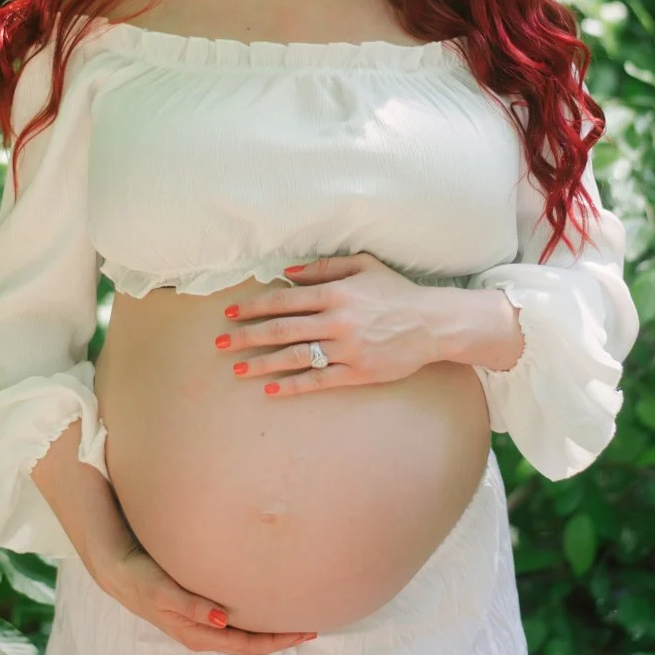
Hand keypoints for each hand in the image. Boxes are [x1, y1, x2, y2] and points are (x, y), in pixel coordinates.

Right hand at [95, 537, 316, 654]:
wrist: (117, 569)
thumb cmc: (141, 580)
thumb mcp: (164, 592)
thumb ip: (192, 606)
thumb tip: (224, 620)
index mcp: (199, 634)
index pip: (248, 646)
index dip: (278, 641)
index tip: (305, 630)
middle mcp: (204, 633)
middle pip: (251, 644)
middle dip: (280, 638)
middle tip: (309, 625)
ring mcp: (201, 622)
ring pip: (243, 633)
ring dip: (268, 628)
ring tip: (291, 615)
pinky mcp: (198, 608)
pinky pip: (233, 620)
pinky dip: (252, 616)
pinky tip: (260, 603)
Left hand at [218, 251, 445, 396]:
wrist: (432, 323)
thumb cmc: (395, 291)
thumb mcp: (363, 266)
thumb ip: (324, 267)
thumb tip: (288, 274)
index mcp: (336, 293)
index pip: (285, 300)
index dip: (254, 307)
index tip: (231, 313)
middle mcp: (337, 321)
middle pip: (282, 329)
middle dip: (248, 336)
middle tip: (221, 343)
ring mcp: (347, 348)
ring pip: (296, 357)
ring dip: (263, 363)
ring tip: (238, 369)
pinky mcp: (358, 372)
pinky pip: (319, 380)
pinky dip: (293, 385)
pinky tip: (271, 389)